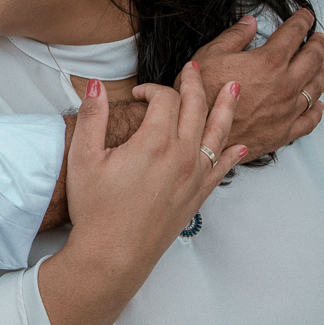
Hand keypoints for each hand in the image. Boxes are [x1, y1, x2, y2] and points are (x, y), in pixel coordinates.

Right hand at [67, 63, 243, 269]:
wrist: (113, 255)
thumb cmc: (95, 208)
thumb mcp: (83, 157)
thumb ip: (92, 116)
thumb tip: (96, 85)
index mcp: (154, 142)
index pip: (165, 99)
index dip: (151, 89)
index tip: (137, 94)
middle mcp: (181, 155)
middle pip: (196, 107)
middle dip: (194, 84)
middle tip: (193, 69)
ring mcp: (194, 177)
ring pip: (218, 133)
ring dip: (226, 107)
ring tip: (235, 88)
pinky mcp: (197, 196)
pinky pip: (222, 168)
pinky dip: (233, 153)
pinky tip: (241, 145)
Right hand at [178, 9, 323, 159]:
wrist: (199, 132)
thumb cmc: (201, 92)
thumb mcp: (210, 54)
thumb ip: (234, 35)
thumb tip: (250, 22)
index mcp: (269, 61)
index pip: (294, 34)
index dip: (302, 21)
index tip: (306, 15)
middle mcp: (285, 84)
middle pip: (313, 59)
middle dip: (318, 44)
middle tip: (320, 38)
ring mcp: (288, 110)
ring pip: (316, 88)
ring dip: (322, 72)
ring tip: (322, 65)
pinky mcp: (284, 132)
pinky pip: (310, 120)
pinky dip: (317, 109)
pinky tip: (318, 104)